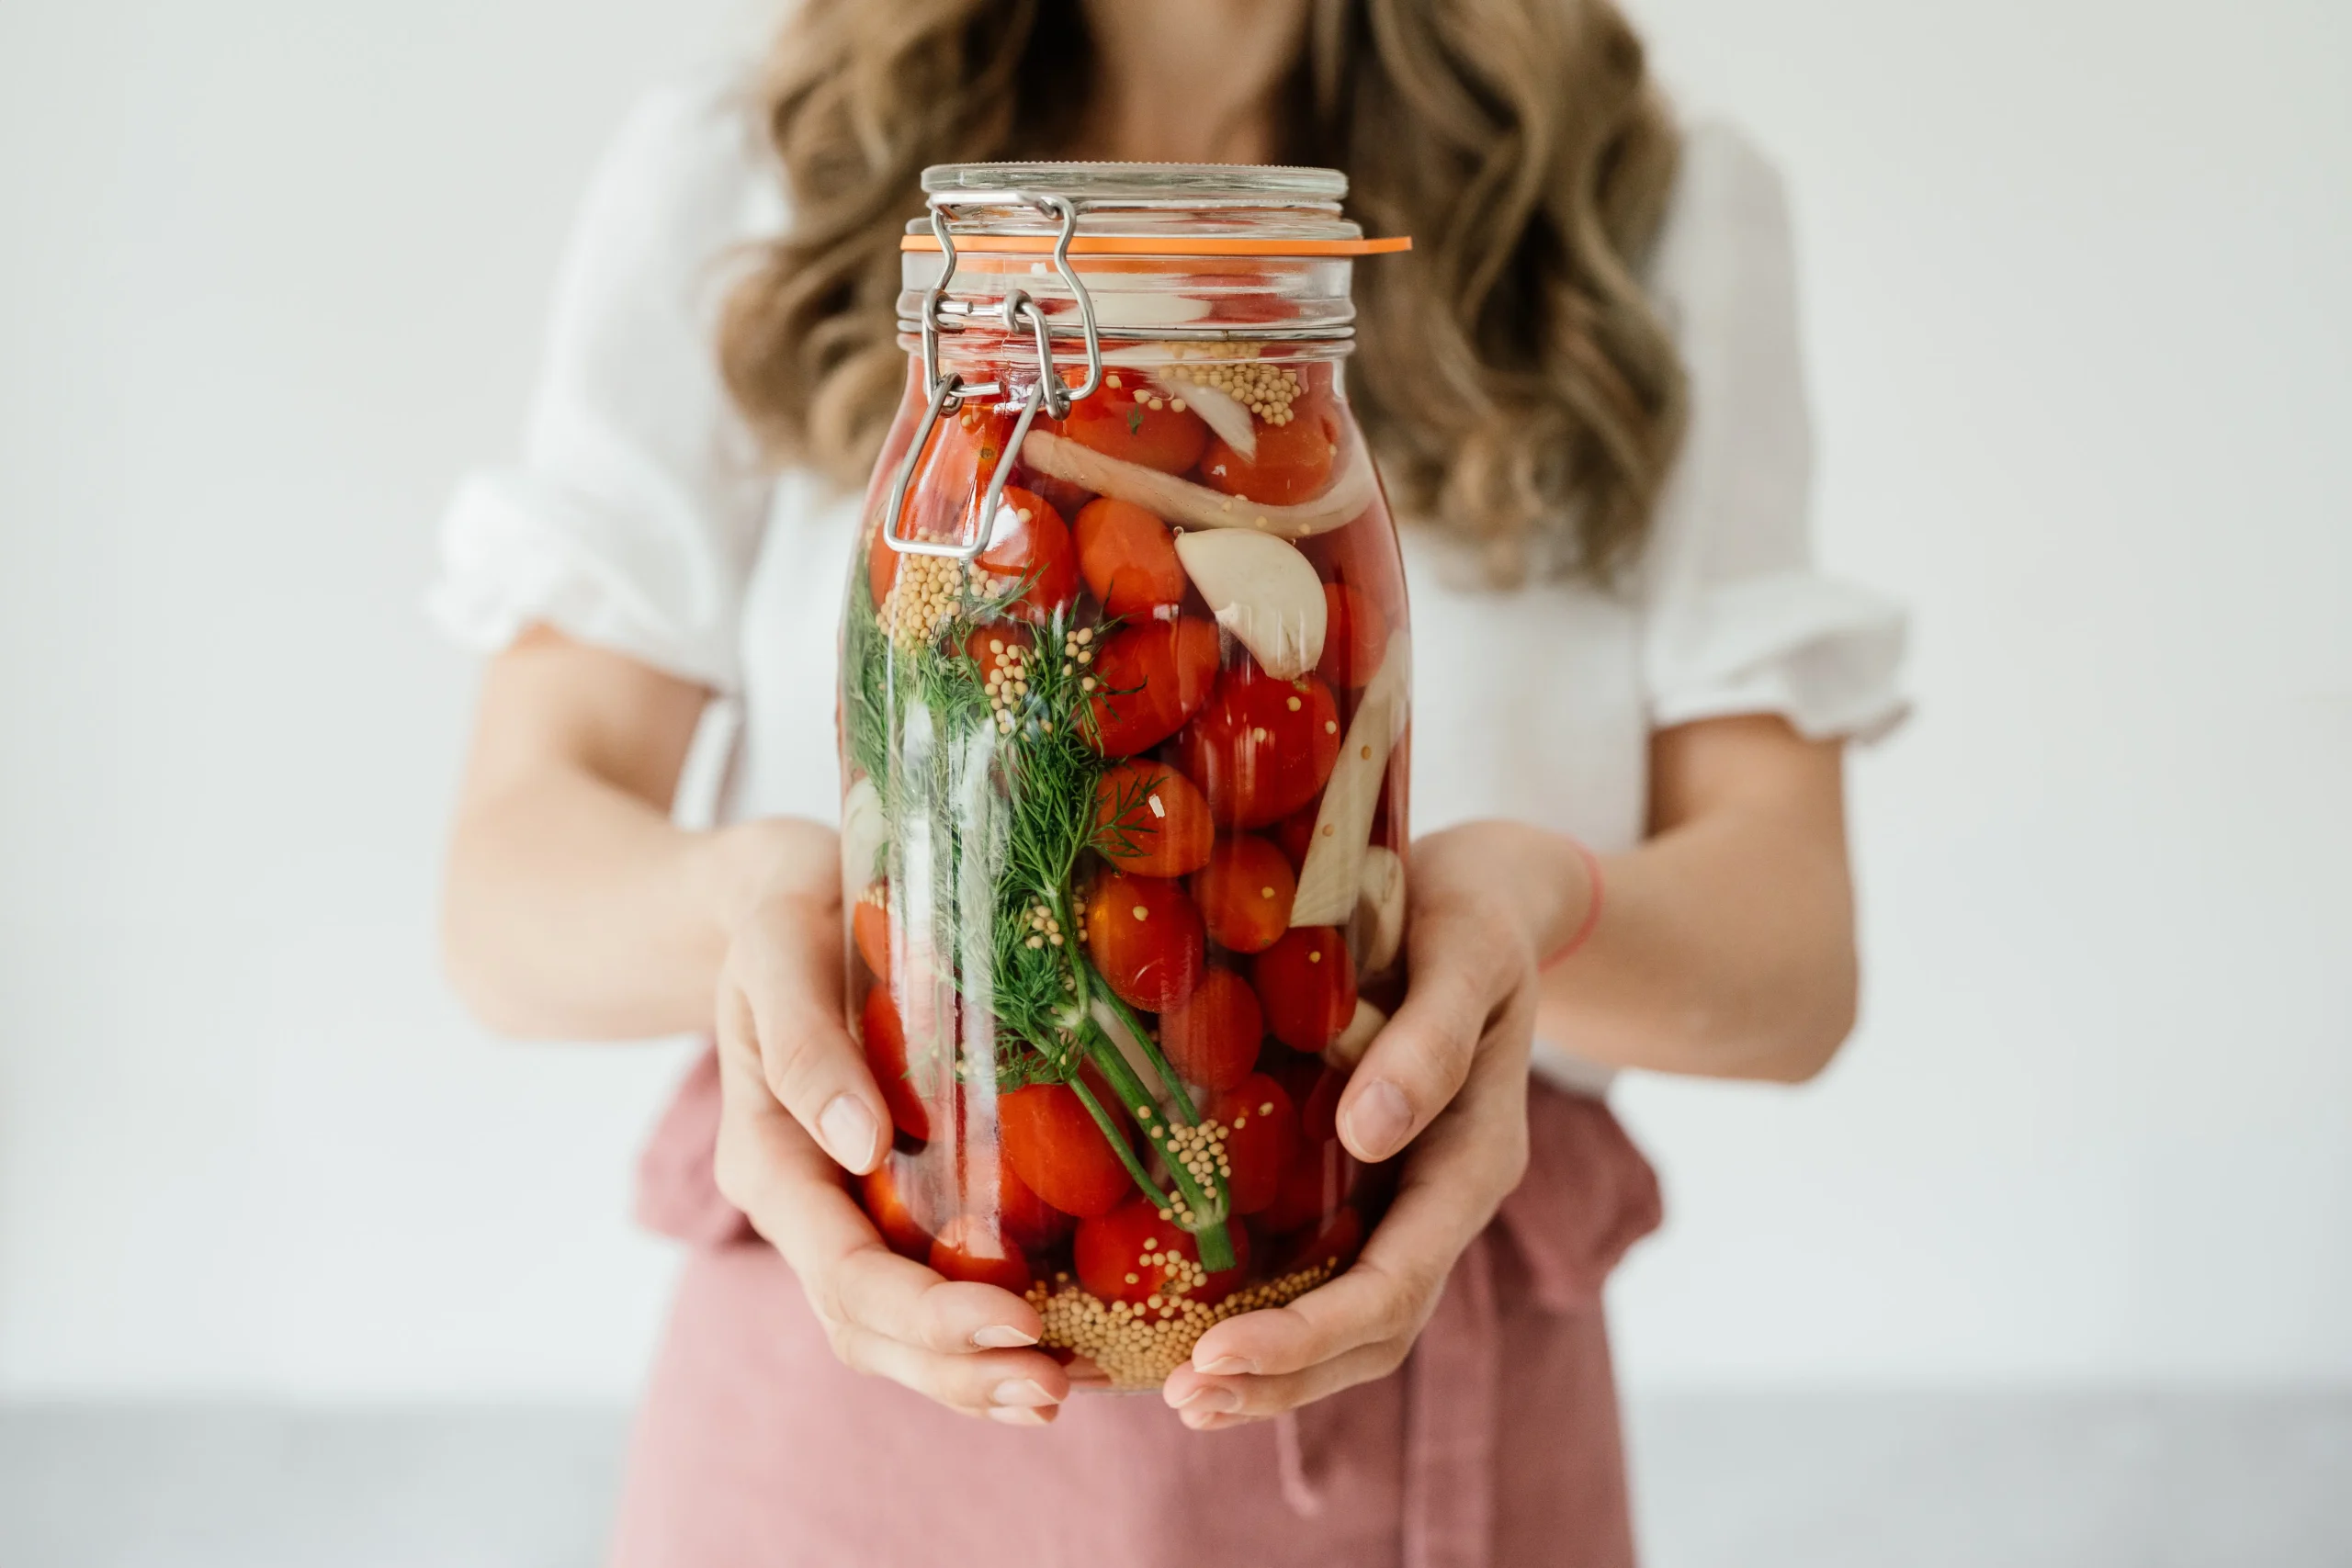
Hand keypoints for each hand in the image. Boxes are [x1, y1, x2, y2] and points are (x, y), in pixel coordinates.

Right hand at [707, 818, 1072, 1423]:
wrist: (772, 897)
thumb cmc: (781, 910)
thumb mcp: (780, 950)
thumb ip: (806, 1044)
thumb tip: (861, 1143)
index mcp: (767, 1157)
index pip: (844, 1270)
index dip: (928, 1314)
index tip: (1017, 1323)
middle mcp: (803, 1204)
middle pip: (868, 1327)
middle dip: (960, 1370)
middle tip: (1058, 1388)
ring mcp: (842, 1208)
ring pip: (894, 1329)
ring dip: (974, 1373)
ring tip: (1066, 1389)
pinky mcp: (886, 1195)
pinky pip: (927, 1283)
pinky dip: (984, 1328)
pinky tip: (1064, 1339)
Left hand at [1161, 821, 1592, 1425]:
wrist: (1492, 897)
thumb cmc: (1474, 914)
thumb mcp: (1467, 954)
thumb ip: (1429, 1041)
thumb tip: (1369, 1132)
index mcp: (1473, 1161)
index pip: (1395, 1285)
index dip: (1308, 1335)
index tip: (1216, 1357)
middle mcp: (1440, 1198)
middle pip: (1374, 1331)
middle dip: (1283, 1378)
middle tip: (1179, 1398)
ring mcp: (1404, 1196)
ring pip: (1350, 1320)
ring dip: (1273, 1369)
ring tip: (1176, 1394)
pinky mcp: (1365, 1178)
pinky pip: (1319, 1266)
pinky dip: (1262, 1311)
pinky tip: (1186, 1323)